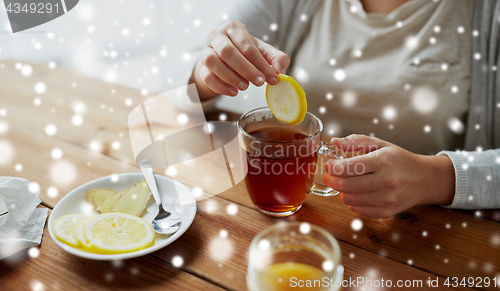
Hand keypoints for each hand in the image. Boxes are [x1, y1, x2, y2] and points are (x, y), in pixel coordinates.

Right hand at [190, 20, 289, 99]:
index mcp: (234, 29)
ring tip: (244, 87)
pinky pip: (206, 76)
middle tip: (259, 83)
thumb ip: (276, 58)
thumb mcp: (263, 52)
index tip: (272, 78)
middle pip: (227, 51)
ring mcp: (206, 50)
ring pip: (212, 62)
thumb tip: (280, 71)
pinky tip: (233, 92)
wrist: (226, 59)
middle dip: (245, 69)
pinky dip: (220, 86)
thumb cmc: (246, 53)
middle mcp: (217, 36)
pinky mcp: (201, 66)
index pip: (247, 46)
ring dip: (230, 77)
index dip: (261, 64)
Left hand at [323, 134, 455, 217]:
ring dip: (342, 191)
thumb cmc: (399, 160)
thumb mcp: (380, 144)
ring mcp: (386, 199)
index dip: (333, 167)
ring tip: (346, 183)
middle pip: (345, 186)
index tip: (330, 164)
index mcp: (383, 161)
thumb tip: (334, 141)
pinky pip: (357, 210)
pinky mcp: (386, 212)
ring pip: (349, 199)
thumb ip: (356, 141)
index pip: (347, 168)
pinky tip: (357, 193)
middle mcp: (385, 181)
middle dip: (332, 180)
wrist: (424, 179)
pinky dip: (352, 202)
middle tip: (331, 176)